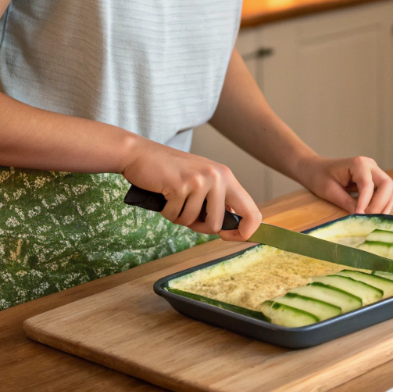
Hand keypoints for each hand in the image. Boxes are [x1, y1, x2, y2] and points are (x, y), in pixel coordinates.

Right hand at [121, 138, 261, 241]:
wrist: (140, 154)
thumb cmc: (171, 172)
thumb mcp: (202, 182)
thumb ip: (218, 201)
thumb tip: (232, 229)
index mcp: (227, 177)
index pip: (251, 212)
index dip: (244, 232)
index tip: (229, 237)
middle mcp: (218, 177)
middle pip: (217, 224)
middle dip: (200, 226)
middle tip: (186, 212)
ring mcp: (200, 180)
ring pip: (193, 222)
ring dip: (179, 216)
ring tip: (172, 197)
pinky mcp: (181, 186)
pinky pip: (176, 216)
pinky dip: (166, 211)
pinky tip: (163, 194)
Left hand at [295, 155, 392, 214]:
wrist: (315, 169)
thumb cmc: (319, 177)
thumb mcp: (329, 191)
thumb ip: (346, 202)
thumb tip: (361, 216)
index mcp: (358, 163)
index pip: (368, 184)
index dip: (365, 202)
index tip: (359, 215)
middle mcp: (370, 166)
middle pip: (387, 184)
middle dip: (380, 203)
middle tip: (368, 218)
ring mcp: (374, 173)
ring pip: (389, 190)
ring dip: (383, 206)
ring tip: (371, 220)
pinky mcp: (374, 181)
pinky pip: (384, 194)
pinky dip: (381, 205)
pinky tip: (373, 216)